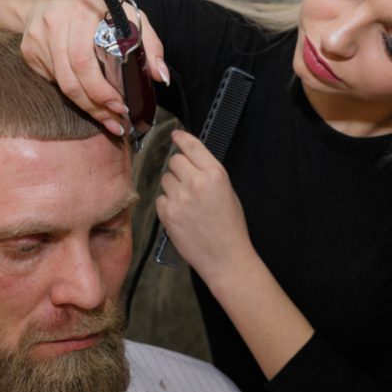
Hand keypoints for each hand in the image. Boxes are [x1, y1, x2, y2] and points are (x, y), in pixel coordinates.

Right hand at [18, 0, 167, 135]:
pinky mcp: (28, 52)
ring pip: (62, 85)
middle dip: (97, 106)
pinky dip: (72, 93)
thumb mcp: (126, 14)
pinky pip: (52, 81)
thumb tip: (160, 75)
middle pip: (72, 80)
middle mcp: (54, 24)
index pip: (86, 62)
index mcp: (80, 13)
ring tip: (106, 119)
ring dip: (86, 107)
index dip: (102, 90)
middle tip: (116, 121)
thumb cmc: (92, 7)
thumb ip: (149, 43)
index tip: (122, 107)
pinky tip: (86, 98)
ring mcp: (37, 40)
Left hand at [156, 130, 253, 280]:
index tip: (175, 135)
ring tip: (187, 203)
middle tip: (188, 182)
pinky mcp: (167, 214)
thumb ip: (209, 173)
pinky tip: (181, 215)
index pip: (192, 146)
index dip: (181, 138)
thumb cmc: (230, 226)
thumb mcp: (228, 191)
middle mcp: (196, 182)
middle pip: (174, 161)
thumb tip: (191, 159)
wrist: (225, 257)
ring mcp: (180, 199)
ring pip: (165, 179)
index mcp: (215, 174)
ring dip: (173, 187)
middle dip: (179, 169)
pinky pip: (160, 199)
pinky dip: (168, 204)